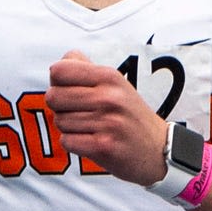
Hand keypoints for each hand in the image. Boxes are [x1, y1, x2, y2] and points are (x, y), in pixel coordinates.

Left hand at [43, 54, 168, 184]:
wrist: (158, 148)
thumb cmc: (129, 114)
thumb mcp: (115, 83)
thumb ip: (86, 69)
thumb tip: (61, 62)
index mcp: (109, 76)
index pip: (58, 71)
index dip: (57, 83)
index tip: (70, 91)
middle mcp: (108, 97)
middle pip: (53, 96)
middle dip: (59, 107)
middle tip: (78, 113)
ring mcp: (107, 122)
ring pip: (59, 121)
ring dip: (69, 127)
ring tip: (90, 128)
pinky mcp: (103, 146)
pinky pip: (66, 141)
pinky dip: (73, 143)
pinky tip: (90, 141)